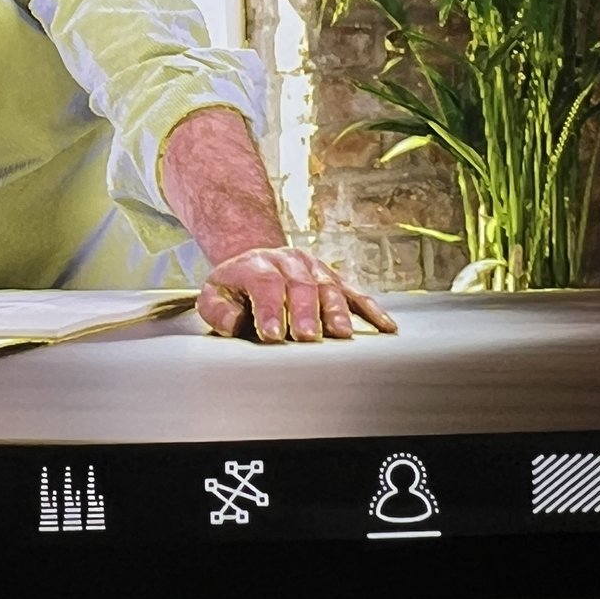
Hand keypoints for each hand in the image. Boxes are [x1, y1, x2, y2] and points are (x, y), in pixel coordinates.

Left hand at [198, 246, 396, 342]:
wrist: (257, 262)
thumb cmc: (236, 289)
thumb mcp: (214, 295)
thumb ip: (217, 311)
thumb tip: (235, 324)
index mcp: (257, 264)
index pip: (265, 283)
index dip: (269, 309)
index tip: (272, 335)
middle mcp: (289, 261)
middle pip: (301, 284)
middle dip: (306, 312)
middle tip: (308, 337)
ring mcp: (315, 269)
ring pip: (330, 286)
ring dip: (337, 310)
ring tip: (342, 334)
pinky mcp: (335, 280)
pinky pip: (356, 294)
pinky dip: (372, 310)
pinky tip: (385, 327)